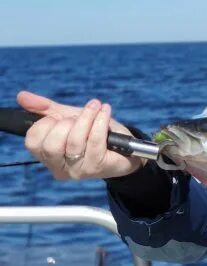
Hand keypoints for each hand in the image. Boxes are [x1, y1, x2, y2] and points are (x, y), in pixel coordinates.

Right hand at [17, 90, 144, 179]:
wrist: (126, 147)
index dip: (44, 124)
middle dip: (65, 123)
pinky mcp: (99, 167)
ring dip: (86, 118)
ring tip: (96, 107)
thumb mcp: (68, 117)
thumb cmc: (93, 133)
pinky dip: (100, 121)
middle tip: (77, 116)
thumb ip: (45, 109)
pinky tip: (105, 111)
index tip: (59, 116)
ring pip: (74, 141)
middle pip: (51, 145)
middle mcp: (60, 167)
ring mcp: (79, 170)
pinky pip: (95, 140)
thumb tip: (22, 96)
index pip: (32, 142)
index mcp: (47, 156)